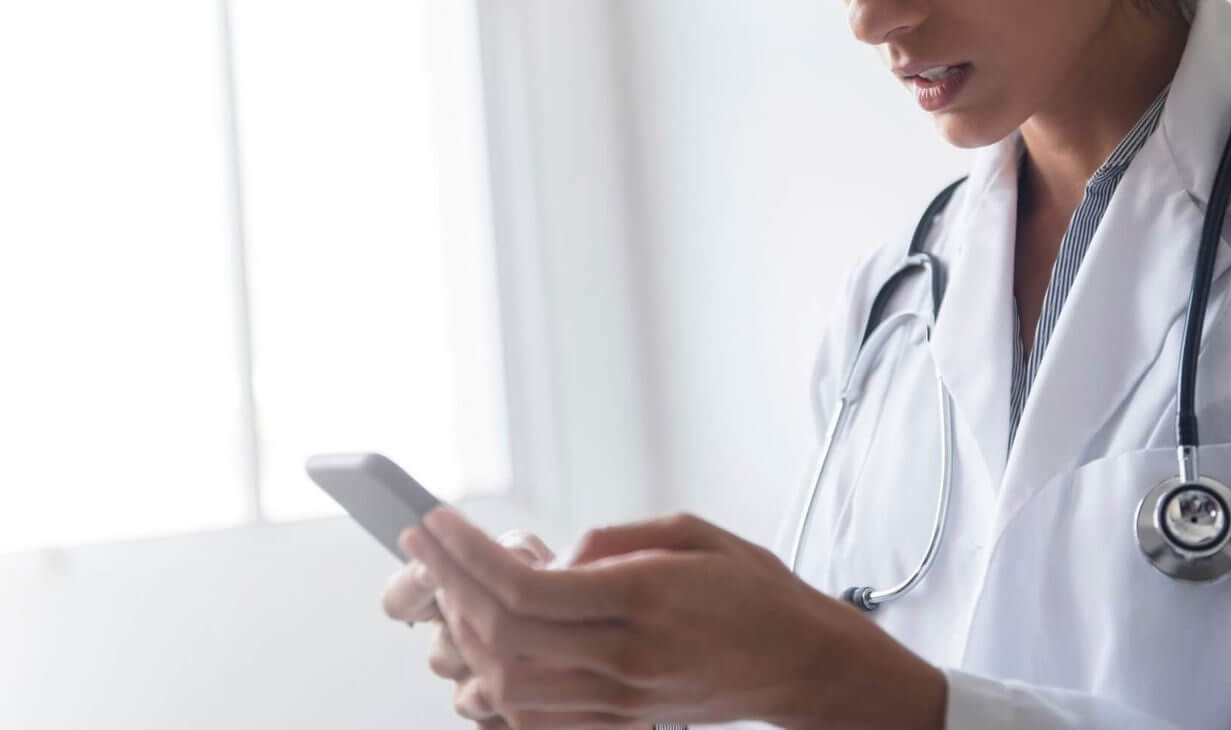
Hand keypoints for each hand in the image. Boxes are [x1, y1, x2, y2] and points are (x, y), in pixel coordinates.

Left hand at [399, 507, 945, 729]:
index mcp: (642, 599)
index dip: (466, 554)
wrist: (803, 660)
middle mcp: (626, 656)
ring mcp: (621, 697)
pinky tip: (486, 646)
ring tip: (452, 593)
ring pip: (510, 687)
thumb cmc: (754, 591)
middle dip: (449, 587)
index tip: (437, 521)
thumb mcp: (690, 533)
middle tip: (427, 547)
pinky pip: (537, 716)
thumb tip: (551, 556)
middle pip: (504, 637)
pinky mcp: (621, 719)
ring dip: (466, 640)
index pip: (526, 587)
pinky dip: (497, 683)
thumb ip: (612, 540)